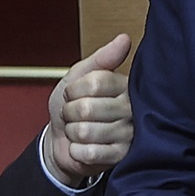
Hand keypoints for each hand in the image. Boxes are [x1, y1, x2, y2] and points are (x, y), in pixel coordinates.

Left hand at [46, 33, 132, 184]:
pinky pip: (88, 152)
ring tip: (79, 131)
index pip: (95, 82)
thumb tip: (124, 39)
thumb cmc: (72, 107)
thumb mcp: (79, 77)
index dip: (74, 90)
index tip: (73, 94)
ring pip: (85, 131)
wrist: (63, 143)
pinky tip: (84, 148)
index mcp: (124, 85)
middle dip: (70, 113)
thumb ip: (100, 59)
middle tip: (76, 115)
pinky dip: (77, 151)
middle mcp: (131, 108)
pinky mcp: (121, 157)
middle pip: (86, 108)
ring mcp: (128, 134)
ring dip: (72, 133)